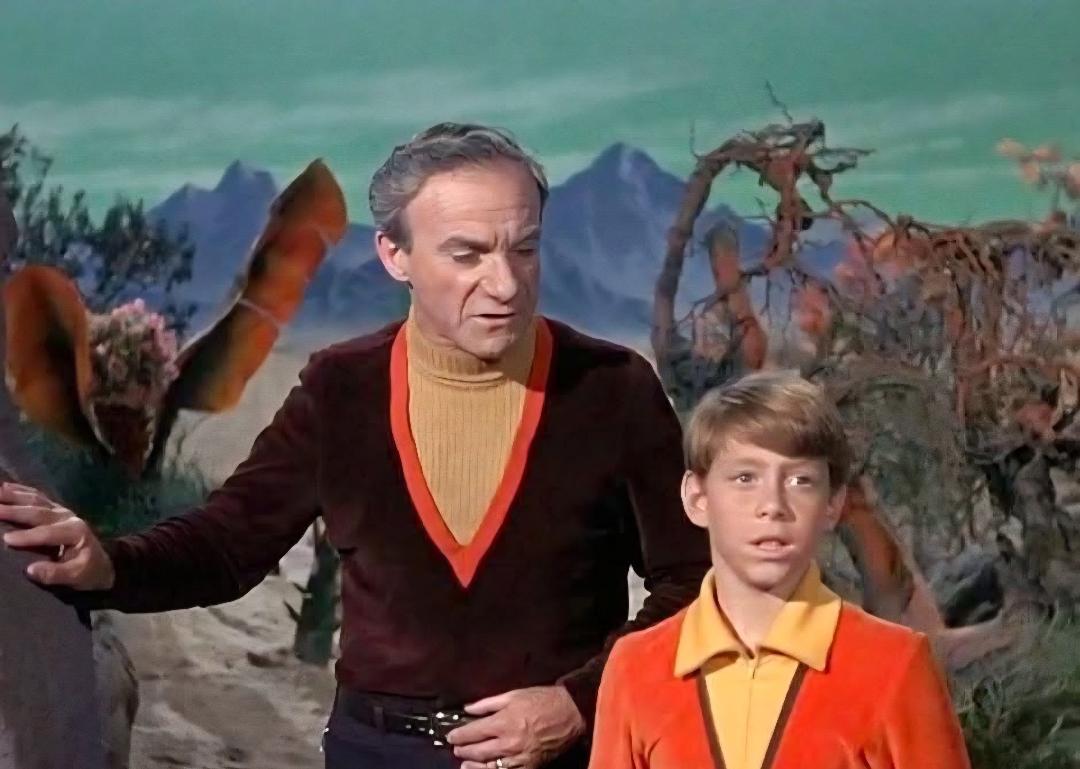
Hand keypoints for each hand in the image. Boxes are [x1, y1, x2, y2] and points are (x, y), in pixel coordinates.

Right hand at [0, 482, 114, 589]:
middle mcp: (67, 517)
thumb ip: (54, 574)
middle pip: (39, 512)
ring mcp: (61, 511)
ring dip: (14, 495)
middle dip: (15, 511)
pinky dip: (20, 490)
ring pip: (36, 500)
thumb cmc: (87, 570)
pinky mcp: (55, 509)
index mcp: (74, 532)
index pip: (48, 534)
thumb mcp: (75, 576)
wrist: (100, 561)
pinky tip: (5, 485)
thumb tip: (30, 570)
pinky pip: (36, 496)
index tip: (6, 539)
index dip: (28, 536)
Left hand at [447, 685, 584, 768]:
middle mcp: (508, 742)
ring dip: (474, 766)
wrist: (571, 713)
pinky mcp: (530, 765)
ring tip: (465, 765)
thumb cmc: (542, 700)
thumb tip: (468, 709)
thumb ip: (488, 703)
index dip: (459, 735)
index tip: (451, 736)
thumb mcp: (514, 694)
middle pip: (478, 751)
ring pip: (490, 767)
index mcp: (503, 721)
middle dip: (464, 751)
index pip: (473, 732)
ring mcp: (519, 757)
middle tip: (457, 749)